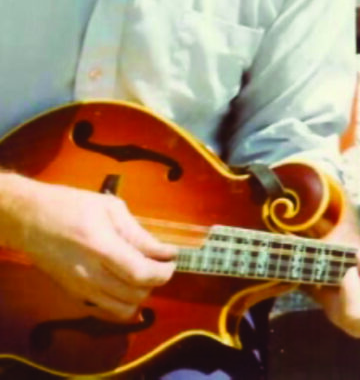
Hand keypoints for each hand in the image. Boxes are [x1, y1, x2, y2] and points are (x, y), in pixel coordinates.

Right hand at [7, 177, 175, 319]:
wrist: (28, 219)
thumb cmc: (70, 205)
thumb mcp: (109, 208)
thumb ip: (138, 233)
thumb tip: (164, 252)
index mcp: (100, 246)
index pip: (140, 273)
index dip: (163, 271)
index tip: (173, 259)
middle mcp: (89, 273)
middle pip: (135, 295)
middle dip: (157, 281)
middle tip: (162, 263)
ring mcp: (79, 288)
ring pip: (123, 309)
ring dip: (141, 294)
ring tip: (145, 274)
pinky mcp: (74, 294)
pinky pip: (106, 312)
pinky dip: (123, 304)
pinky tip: (127, 285)